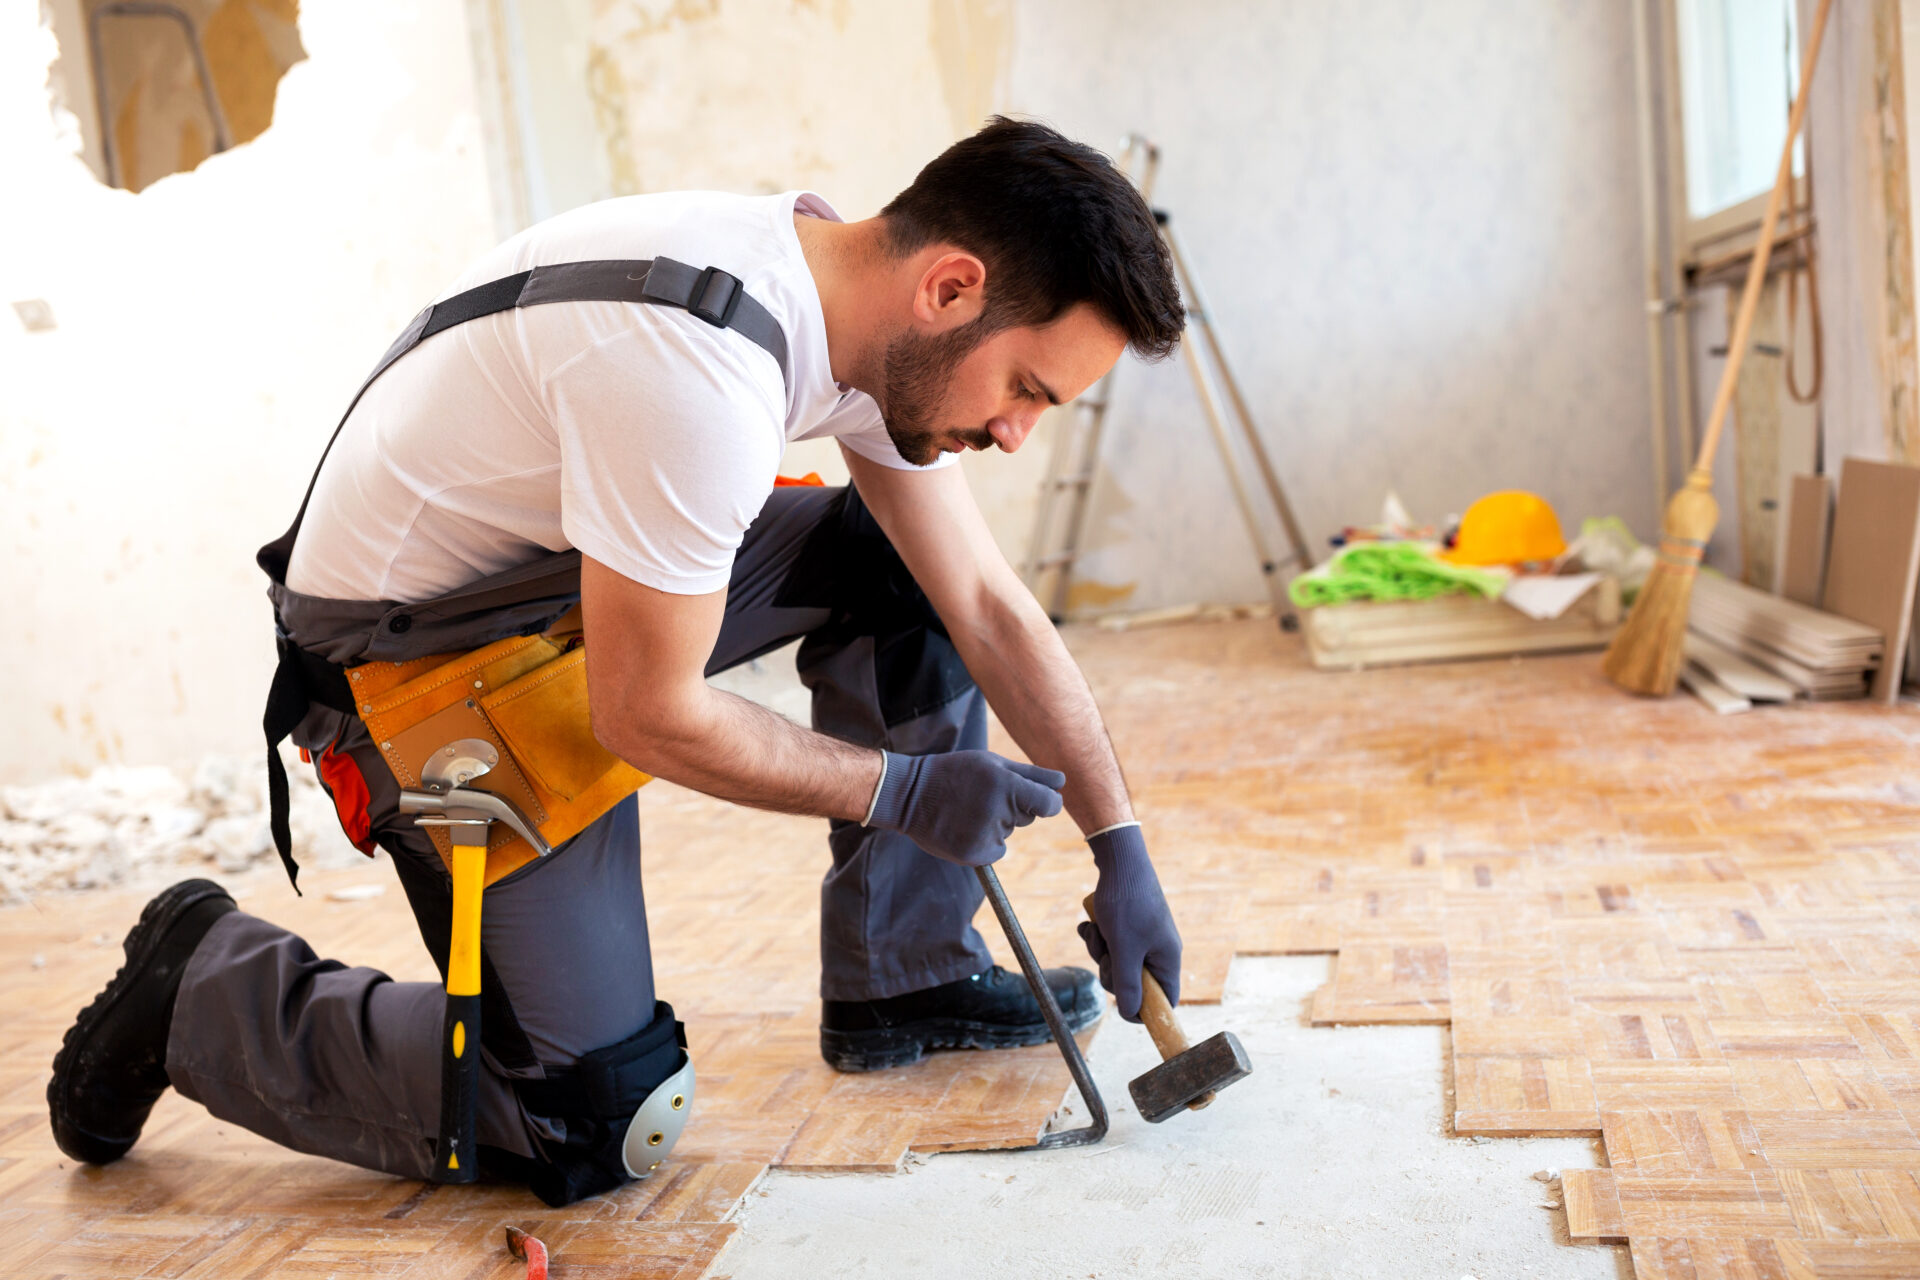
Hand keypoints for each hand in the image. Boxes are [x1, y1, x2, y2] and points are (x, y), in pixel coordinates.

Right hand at [867, 750, 1064, 866]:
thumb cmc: (956, 773)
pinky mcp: (974, 855)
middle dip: (1013, 808)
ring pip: (1009, 832)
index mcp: (1006, 785)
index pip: (1050, 804)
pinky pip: (997, 850)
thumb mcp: (992, 763)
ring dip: (996, 824)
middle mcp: (997, 811)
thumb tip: (1062, 783)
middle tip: (982, 796)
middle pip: (1028, 818)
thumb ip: (1031, 774)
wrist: (910, 794)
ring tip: (967, 809)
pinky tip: (964, 827)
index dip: (1047, 802)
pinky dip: (986, 843)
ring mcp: (985, 835)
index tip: (1038, 800)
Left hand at [1076, 823, 1180, 1021]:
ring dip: (1100, 950)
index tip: (1123, 1005)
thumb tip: (1132, 1014)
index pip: (1165, 1000)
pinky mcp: (1128, 924)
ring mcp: (1143, 936)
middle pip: (1134, 983)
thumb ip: (1127, 984)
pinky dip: (1098, 936)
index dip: (1145, 1010)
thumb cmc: (1125, 902)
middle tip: (1106, 953)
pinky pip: (1111, 943)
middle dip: (1111, 971)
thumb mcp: (1124, 949)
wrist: (1119, 858)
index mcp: (1168, 958)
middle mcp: (1158, 949)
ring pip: (1117, 962)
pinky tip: (1089, 923)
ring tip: (1096, 930)